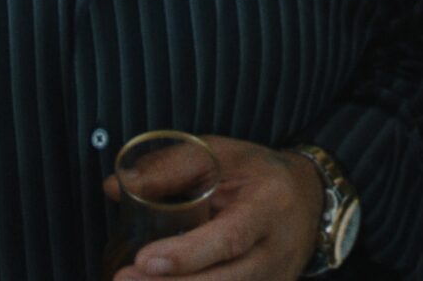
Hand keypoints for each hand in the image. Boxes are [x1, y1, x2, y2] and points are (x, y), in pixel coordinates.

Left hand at [105, 136, 324, 279]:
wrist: (308, 198)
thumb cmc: (257, 174)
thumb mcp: (219, 155)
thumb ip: (168, 167)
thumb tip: (115, 186)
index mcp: (268, 206)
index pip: (229, 238)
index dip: (187, 254)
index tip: (144, 260)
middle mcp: (275, 251)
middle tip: (124, 280)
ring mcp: (273, 280)